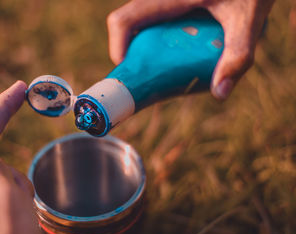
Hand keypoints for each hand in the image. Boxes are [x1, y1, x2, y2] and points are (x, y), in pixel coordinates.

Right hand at [107, 0, 274, 99]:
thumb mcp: (246, 18)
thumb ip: (238, 54)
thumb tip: (220, 94)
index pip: (123, 21)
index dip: (117, 49)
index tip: (132, 73)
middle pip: (128, 27)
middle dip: (135, 57)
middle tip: (156, 77)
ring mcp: (162, 1)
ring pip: (140, 26)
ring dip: (148, 50)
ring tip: (171, 68)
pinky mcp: (171, 4)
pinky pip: (153, 23)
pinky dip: (160, 42)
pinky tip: (185, 53)